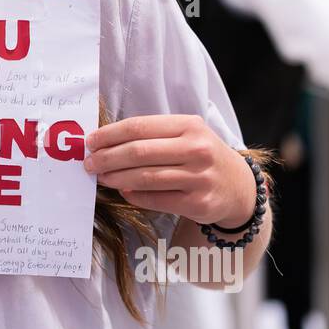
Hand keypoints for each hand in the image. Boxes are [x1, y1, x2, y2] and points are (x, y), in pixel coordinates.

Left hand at [83, 114, 255, 226]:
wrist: (239, 187)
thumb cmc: (201, 156)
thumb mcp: (186, 135)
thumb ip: (152, 135)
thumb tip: (105, 143)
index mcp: (190, 126)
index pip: (139, 127)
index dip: (110, 135)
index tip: (90, 142)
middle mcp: (197, 149)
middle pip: (139, 152)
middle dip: (107, 158)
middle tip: (89, 163)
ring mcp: (199, 177)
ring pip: (145, 177)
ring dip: (116, 178)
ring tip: (101, 177)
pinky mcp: (198, 203)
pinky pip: (156, 199)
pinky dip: (135, 195)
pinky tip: (124, 191)